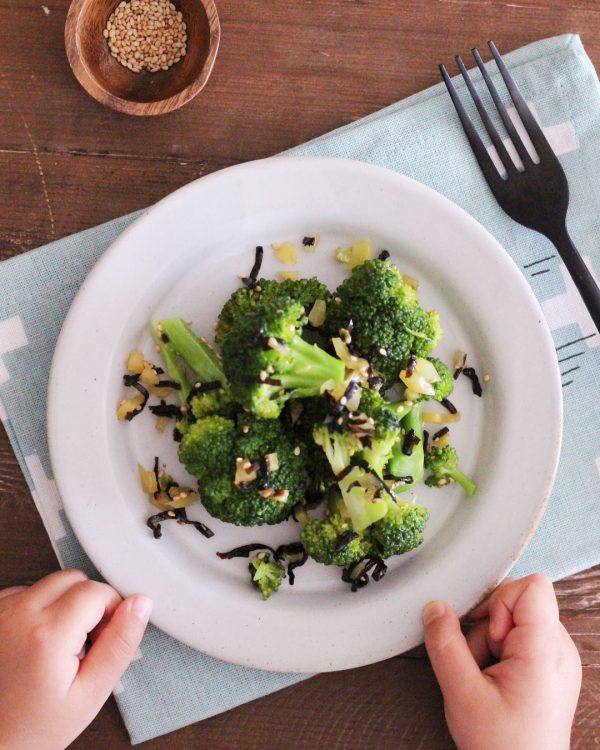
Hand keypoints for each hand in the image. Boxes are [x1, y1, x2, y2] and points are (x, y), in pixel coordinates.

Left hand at [0, 569, 151, 749]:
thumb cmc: (32, 730)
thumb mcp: (90, 694)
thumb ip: (120, 644)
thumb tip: (139, 605)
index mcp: (48, 633)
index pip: (98, 590)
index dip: (113, 611)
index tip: (105, 638)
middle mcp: (18, 615)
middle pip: (74, 579)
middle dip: (89, 603)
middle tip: (85, 643)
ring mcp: (0, 613)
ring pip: (50, 584)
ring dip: (62, 605)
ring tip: (59, 647)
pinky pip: (25, 593)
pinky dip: (38, 609)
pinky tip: (37, 642)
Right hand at [422, 574, 581, 749]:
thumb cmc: (504, 747)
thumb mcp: (462, 695)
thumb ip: (445, 645)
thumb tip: (435, 608)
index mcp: (546, 651)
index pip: (531, 586)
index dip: (499, 601)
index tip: (487, 633)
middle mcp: (559, 649)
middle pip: (518, 603)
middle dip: (489, 627)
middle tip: (482, 664)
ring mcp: (557, 660)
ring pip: (515, 621)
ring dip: (491, 643)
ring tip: (487, 679)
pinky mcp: (550, 669)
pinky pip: (521, 640)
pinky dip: (501, 654)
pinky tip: (495, 682)